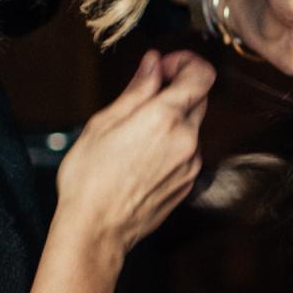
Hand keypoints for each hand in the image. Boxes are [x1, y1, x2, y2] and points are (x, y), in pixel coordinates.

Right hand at [23, 50, 214, 292]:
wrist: (96, 230)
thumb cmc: (90, 177)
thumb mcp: (104, 123)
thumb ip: (137, 90)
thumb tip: (153, 63)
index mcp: (164, 118)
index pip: (202, 74)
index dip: (186, 62)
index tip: (163, 66)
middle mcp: (187, 140)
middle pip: (199, 98)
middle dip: (177, 88)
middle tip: (146, 93)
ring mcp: (191, 164)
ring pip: (194, 126)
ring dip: (174, 118)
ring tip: (137, 131)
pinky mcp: (189, 182)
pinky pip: (188, 151)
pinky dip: (173, 143)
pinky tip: (143, 155)